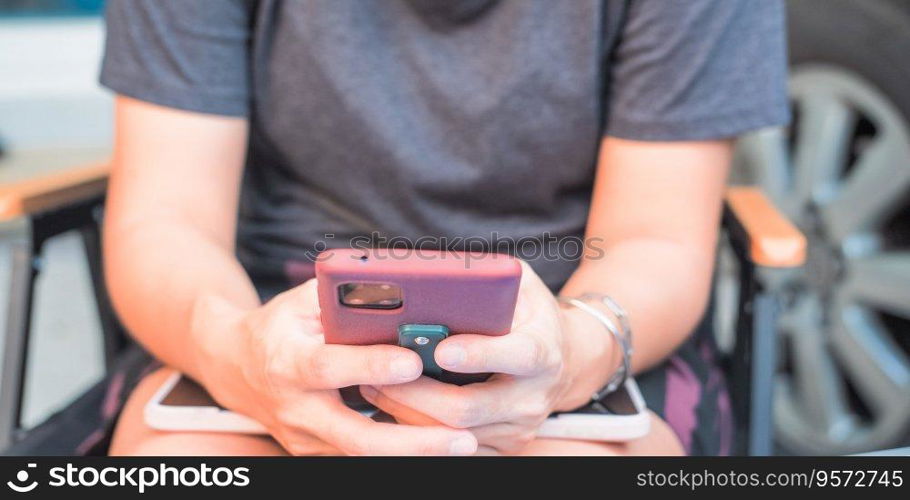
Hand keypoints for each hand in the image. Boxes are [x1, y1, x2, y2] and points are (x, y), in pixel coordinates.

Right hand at [190, 279, 477, 455]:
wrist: (234, 366)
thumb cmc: (281, 324)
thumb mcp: (304, 300)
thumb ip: (344, 295)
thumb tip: (400, 287)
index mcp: (289, 361)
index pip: (330, 367)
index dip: (371, 365)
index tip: (413, 362)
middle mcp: (296, 406)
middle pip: (356, 436)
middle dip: (412, 442)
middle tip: (462, 437)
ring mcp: (305, 436)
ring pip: (363, 456)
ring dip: (414, 454)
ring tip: (463, 445)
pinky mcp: (315, 452)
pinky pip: (361, 457)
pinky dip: (400, 454)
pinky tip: (438, 446)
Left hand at [360, 261, 611, 453]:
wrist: (562, 359)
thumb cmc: (527, 313)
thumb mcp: (520, 286)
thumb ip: (491, 276)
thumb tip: (443, 272)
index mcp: (543, 350)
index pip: (517, 356)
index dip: (479, 354)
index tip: (441, 348)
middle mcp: (535, 395)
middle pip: (470, 408)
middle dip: (418, 393)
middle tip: (379, 375)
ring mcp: (519, 427)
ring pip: (453, 434)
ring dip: (408, 413)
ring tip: (373, 387)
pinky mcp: (503, 446)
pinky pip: (452, 448)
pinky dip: (418, 431)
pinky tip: (393, 408)